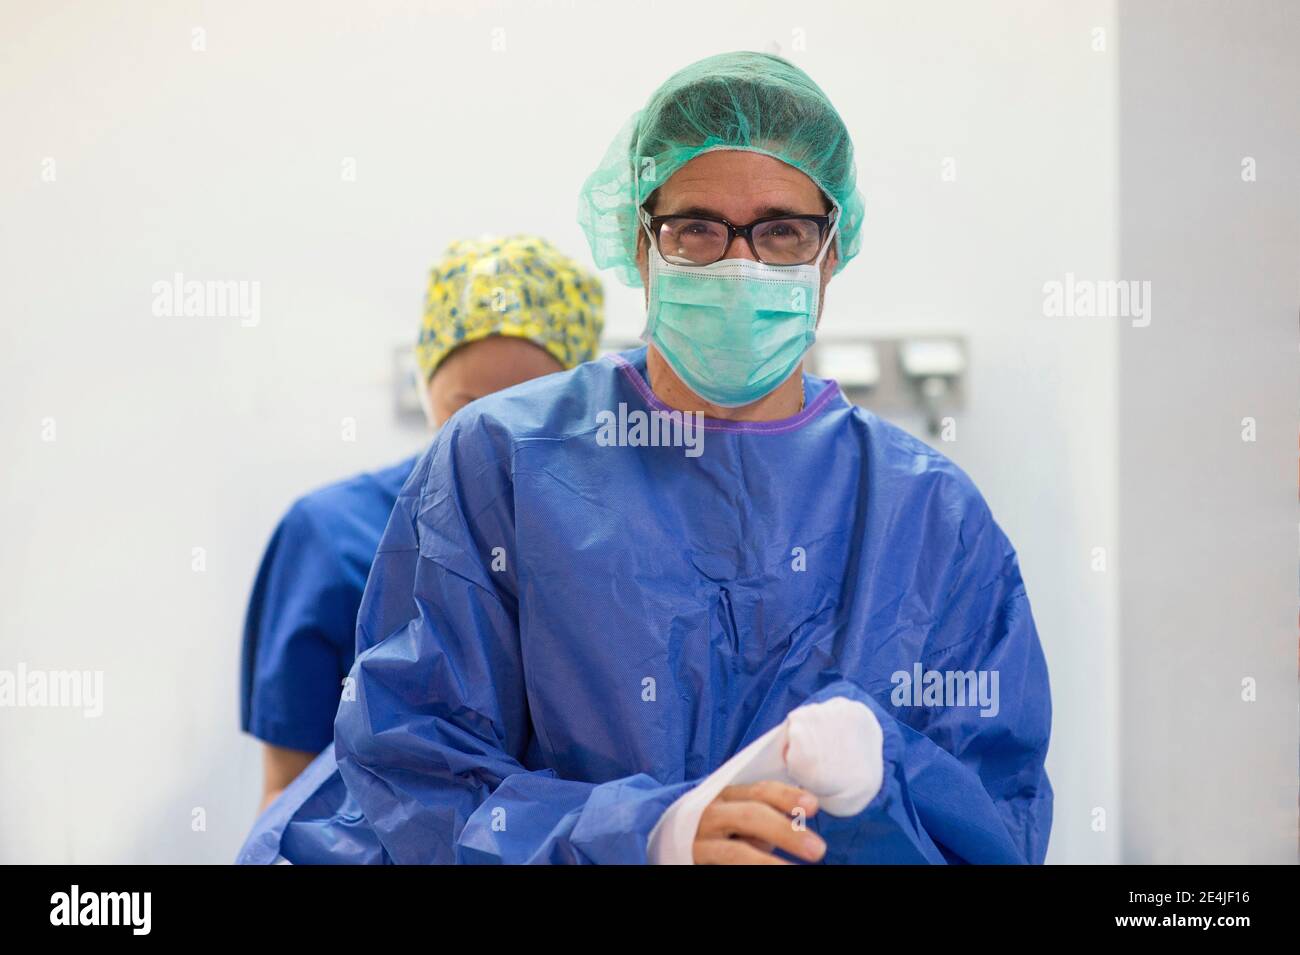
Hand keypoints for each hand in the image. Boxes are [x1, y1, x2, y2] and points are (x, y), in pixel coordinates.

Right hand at [692, 781, 826, 864]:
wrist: (669, 844)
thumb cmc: (719, 829)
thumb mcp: (738, 814)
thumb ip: (764, 813)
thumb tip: (803, 817)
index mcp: (726, 795)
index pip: (759, 791)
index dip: (786, 796)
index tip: (814, 806)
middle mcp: (711, 814)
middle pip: (750, 816)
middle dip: (786, 831)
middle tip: (818, 849)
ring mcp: (699, 841)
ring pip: (735, 852)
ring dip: (768, 863)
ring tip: (794, 873)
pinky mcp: (692, 861)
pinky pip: (725, 868)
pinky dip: (750, 871)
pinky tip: (772, 877)